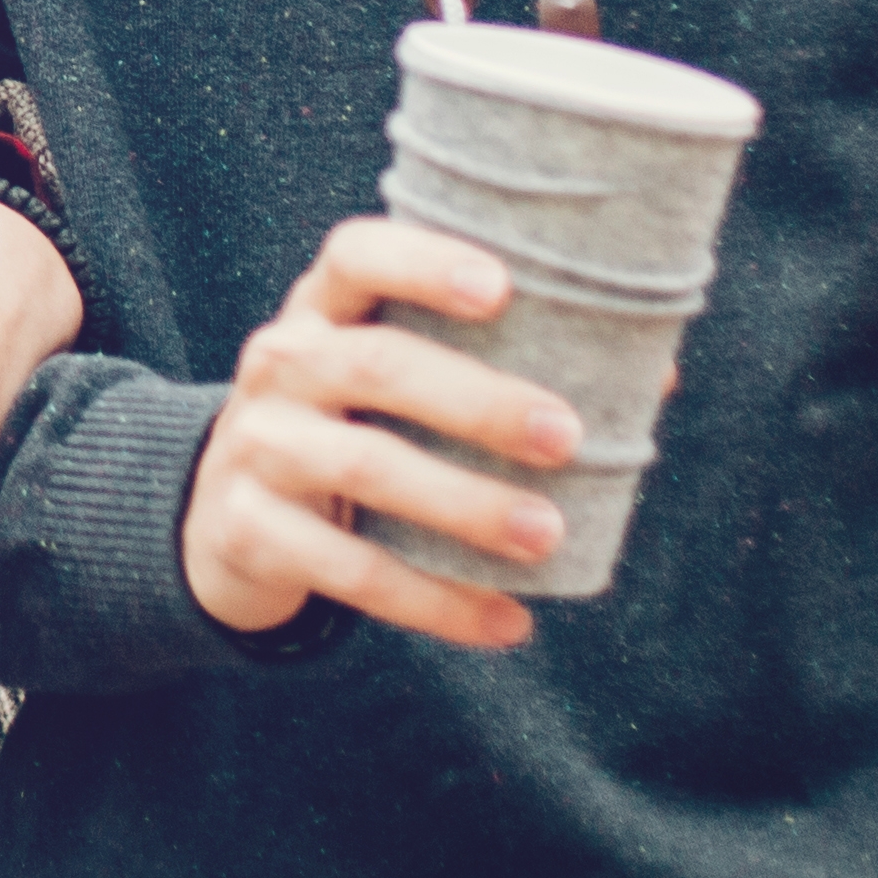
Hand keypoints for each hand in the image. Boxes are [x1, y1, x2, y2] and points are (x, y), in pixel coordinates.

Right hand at [181, 217, 596, 652]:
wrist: (220, 520)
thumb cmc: (348, 431)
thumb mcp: (385, 385)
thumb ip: (492, 367)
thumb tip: (656, 376)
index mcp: (321, 311)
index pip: (355, 254)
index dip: (424, 261)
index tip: (502, 288)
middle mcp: (279, 365)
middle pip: (375, 365)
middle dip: (478, 400)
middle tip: (567, 437)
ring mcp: (257, 448)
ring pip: (363, 467)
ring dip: (465, 504)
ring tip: (547, 536)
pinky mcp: (249, 531)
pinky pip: (349, 568)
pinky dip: (434, 602)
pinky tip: (507, 622)